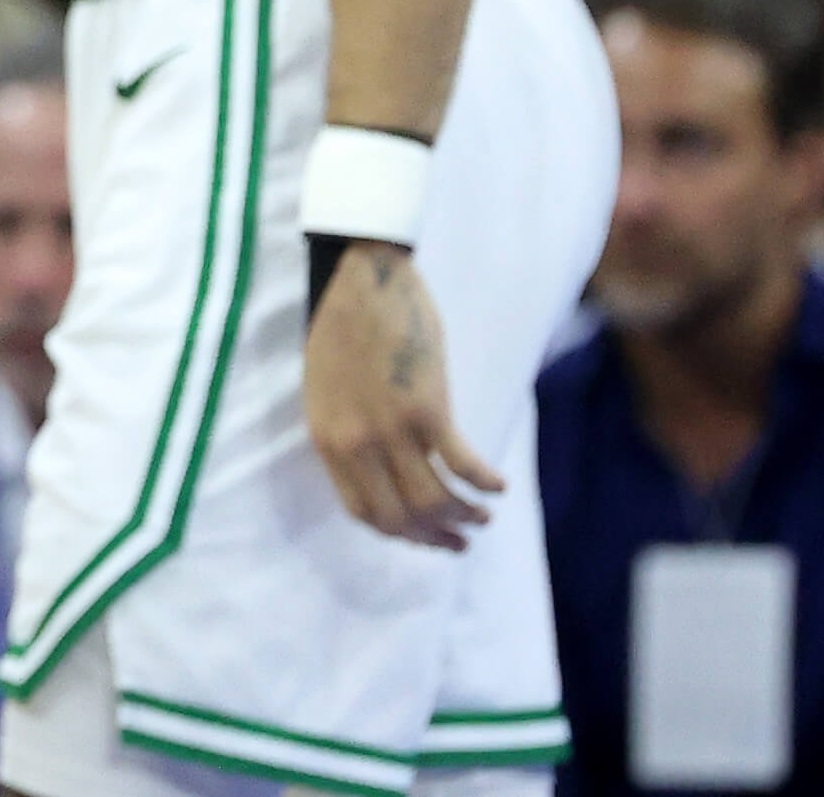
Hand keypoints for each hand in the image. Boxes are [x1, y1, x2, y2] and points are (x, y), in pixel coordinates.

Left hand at [303, 242, 496, 548]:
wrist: (363, 282)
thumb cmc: (344, 330)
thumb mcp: (326, 391)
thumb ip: (346, 433)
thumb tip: (378, 471)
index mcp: (327, 440)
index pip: (362, 511)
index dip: (398, 533)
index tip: (422, 536)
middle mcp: (356, 444)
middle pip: (400, 517)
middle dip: (433, 538)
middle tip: (460, 541)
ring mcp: (391, 430)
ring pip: (433, 502)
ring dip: (464, 518)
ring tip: (482, 517)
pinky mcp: (428, 410)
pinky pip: (462, 465)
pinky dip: (484, 484)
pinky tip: (498, 487)